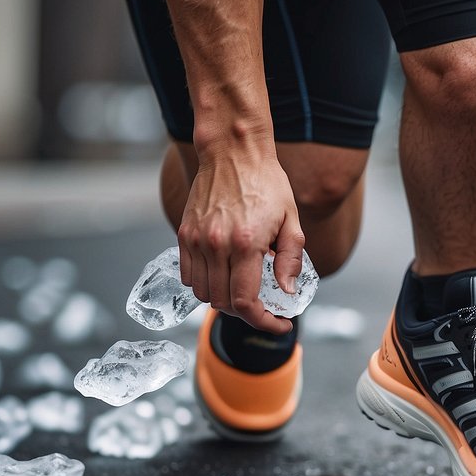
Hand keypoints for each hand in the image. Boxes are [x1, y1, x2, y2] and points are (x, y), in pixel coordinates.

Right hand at [178, 144, 304, 333]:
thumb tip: (287, 292)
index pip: (246, 302)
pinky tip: (221, 276)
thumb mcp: (291, 220)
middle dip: (246, 313)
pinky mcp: (185, 233)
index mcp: (246, 244)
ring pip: (203, 293)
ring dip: (223, 301)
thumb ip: (290, 259)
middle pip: (223, 303)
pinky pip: (188, 275)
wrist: (234, 152)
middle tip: (264, 307)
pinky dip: (204, 284)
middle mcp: (217, 245)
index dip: (263, 321)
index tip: (278, 322)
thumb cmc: (267, 183)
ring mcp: (197, 240)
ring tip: (241, 291)